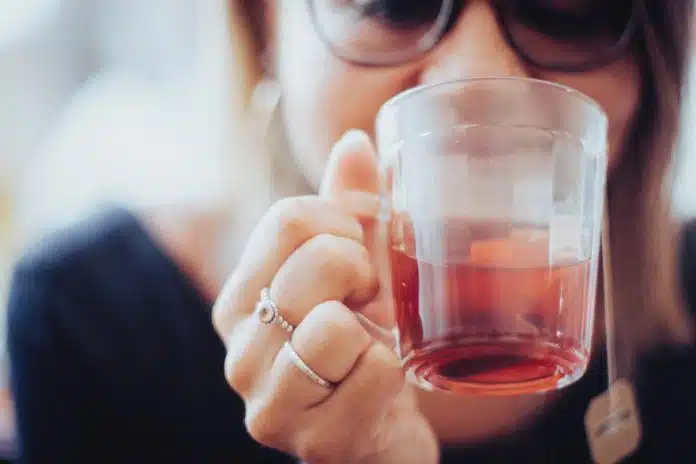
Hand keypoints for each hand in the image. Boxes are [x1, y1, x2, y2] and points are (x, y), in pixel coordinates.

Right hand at [212, 130, 438, 462]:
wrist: (376, 434)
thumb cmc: (360, 344)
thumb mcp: (353, 272)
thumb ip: (349, 208)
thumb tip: (356, 140)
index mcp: (241, 296)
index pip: (290, 217)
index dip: (344, 228)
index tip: (354, 262)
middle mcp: (238, 348)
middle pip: (320, 260)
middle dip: (364, 275)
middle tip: (365, 307)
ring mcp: (269, 401)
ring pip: (336, 324)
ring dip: (375, 331)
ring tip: (367, 348)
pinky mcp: (312, 442)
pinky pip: (374, 372)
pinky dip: (394, 373)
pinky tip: (377, 388)